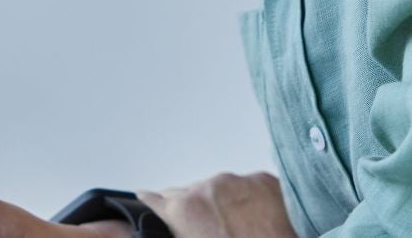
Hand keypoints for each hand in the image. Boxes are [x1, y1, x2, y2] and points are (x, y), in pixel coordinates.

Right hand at [136, 172, 297, 237]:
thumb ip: (179, 231)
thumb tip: (178, 224)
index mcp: (187, 209)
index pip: (154, 199)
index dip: (150, 203)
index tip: (145, 198)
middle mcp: (211, 187)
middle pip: (188, 192)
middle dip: (188, 206)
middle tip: (200, 227)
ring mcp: (241, 180)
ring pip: (220, 187)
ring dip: (220, 202)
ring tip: (232, 227)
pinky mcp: (266, 180)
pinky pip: (248, 186)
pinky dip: (246, 198)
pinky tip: (253, 218)